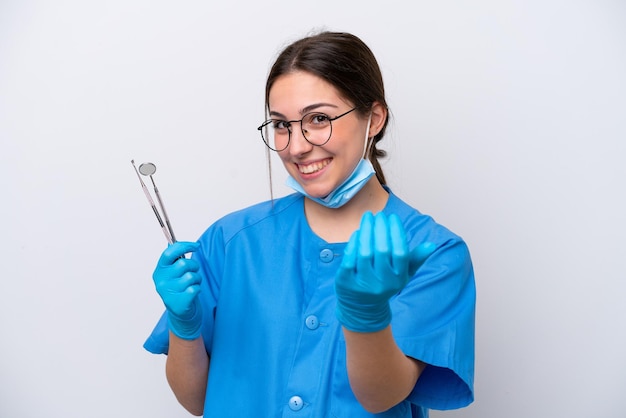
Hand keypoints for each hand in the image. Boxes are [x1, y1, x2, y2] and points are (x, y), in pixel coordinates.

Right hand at [153, 241, 202, 339]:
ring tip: (193, 284)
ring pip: (191, 276)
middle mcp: (161, 281)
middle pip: (184, 264)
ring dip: (197, 279)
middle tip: (193, 272)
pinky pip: (194, 289)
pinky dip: (197, 289)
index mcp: (159, 271)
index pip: (169, 253)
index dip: (184, 246)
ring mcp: (168, 293)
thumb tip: (181, 243)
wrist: (181, 313)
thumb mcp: (173, 273)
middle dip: (194, 266)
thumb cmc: (179, 289)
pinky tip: (192, 293)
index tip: (196, 246)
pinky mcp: (178, 303)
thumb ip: (175, 259)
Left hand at [335, 212, 435, 332]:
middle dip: (380, 229)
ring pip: (365, 252)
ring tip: (368, 218)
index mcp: (398, 278)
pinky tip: (357, 232)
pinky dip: (353, 244)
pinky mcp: (346, 282)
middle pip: (382, 250)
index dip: (397, 232)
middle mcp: (382, 282)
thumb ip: (416, 259)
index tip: (392, 217)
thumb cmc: (385, 284)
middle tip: (379, 215)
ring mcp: (363, 283)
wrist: (362, 308)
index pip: (400, 252)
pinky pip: (350, 259)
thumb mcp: (403, 274)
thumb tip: (431, 245)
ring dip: (367, 232)